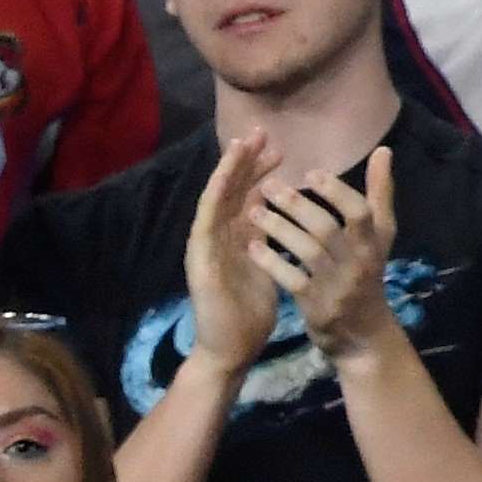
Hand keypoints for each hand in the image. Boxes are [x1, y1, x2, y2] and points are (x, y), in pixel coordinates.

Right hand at [178, 131, 281, 372]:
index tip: (281, 149)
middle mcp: (218, 236)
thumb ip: (268, 241)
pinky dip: (214, 196)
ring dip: (228, 169)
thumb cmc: (249, 314)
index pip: (247, 196)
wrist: (231, 349)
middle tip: (262, 132)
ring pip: (216, 198)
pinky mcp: (200, 258)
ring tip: (242, 143)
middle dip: (246, 160)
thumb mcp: (267, 267)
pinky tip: (224, 177)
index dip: (261, 171)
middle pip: (231, 189)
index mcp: (236, 238)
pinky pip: (206, 220)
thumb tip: (281, 217)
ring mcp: (205, 245)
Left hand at [252, 146, 404, 371]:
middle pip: (326, 229)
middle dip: (296, 205)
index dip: (335, 191)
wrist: (363, 335)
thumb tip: (383, 150)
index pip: (360, 212)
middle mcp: (359, 263)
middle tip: (268, 185)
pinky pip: (291, 279)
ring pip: (306, 252)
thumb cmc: (367, 275)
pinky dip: (271, 262)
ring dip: (278, 228)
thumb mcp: (380, 237)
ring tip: (253, 210)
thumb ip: (380, 194)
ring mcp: (338, 286)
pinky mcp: (317, 307)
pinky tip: (252, 245)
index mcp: (374, 242)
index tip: (310, 172)